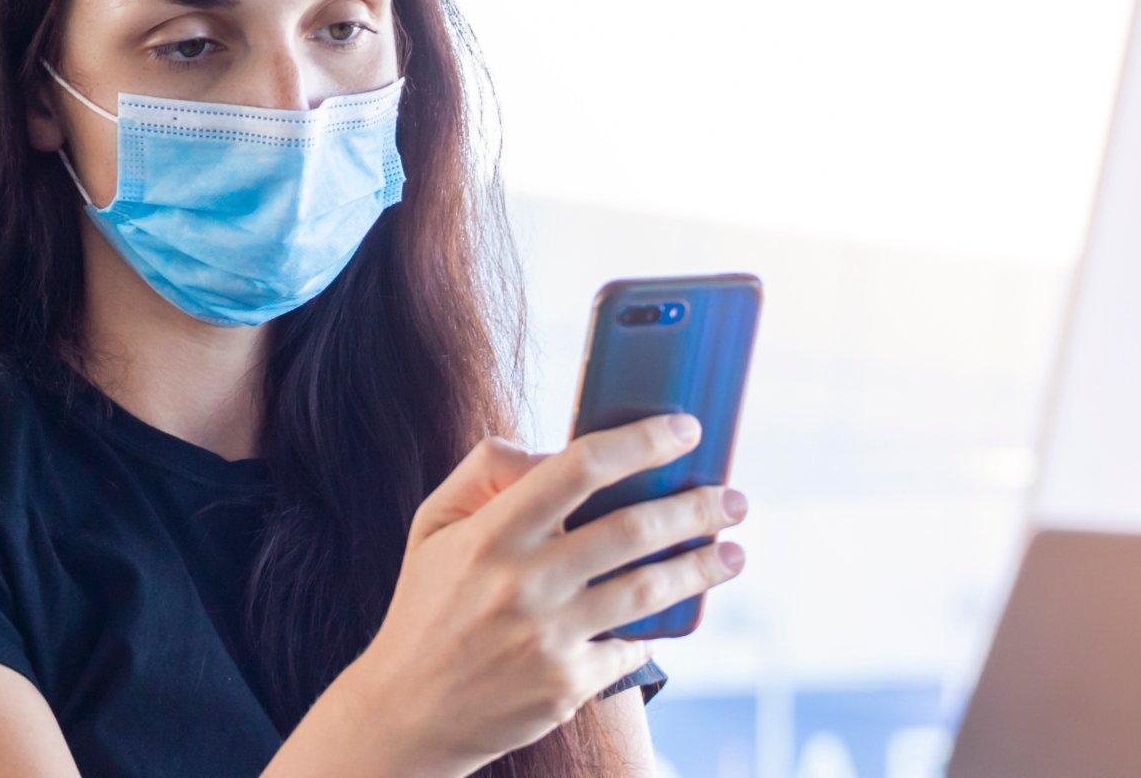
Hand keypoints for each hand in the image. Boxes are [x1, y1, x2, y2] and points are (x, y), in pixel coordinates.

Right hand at [333, 413, 747, 775]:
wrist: (408, 710)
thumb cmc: (428, 605)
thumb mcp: (433, 524)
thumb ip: (486, 471)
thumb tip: (552, 450)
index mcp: (491, 534)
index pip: (580, 468)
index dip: (642, 442)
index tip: (685, 430)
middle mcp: (523, 583)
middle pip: (633, 529)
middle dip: (696, 508)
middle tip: (733, 499)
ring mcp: (549, 638)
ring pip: (648, 589)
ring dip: (702, 568)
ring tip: (732, 554)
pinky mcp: (567, 685)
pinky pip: (631, 646)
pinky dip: (656, 627)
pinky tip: (675, 612)